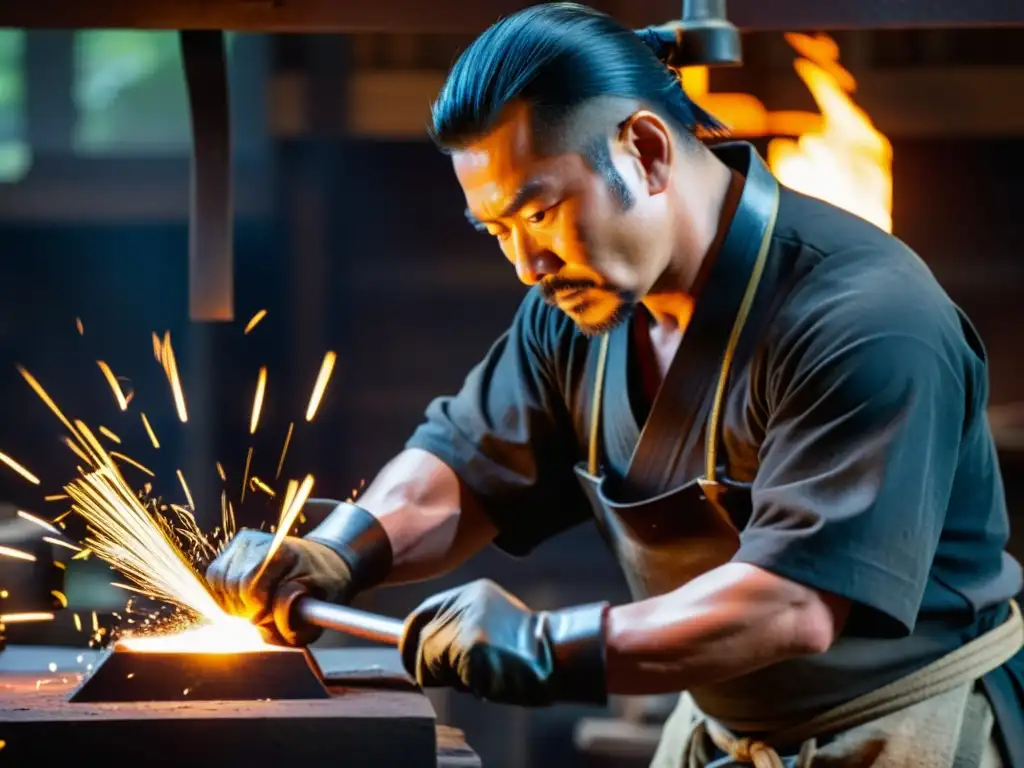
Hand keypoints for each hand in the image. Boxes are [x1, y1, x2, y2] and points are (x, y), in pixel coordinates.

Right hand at [205, 528, 352, 645]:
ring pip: (218, 581)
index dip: (256, 611)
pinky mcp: (234, 547)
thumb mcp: (320, 600)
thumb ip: (293, 615)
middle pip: (231, 585)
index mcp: (282, 552)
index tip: (267, 619)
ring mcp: (244, 542)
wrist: (323, 559)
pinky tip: (246, 599)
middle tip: (264, 614)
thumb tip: (263, 622)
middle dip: (245, 608)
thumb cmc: (323, 581)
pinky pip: (216, 577)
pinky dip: (227, 594)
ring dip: (234, 602)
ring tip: (257, 606)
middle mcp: (259, 541)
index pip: (250, 587)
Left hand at [399, 579, 609, 705]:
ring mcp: (468, 624)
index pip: (424, 612)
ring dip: (448, 677)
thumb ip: (462, 629)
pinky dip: (462, 684)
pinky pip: (443, 676)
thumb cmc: (529, 653)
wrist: (560, 658)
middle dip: (433, 665)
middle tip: (464, 674)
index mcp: (473, 593)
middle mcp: (467, 602)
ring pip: (428, 660)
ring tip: (482, 673)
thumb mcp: (493, 625)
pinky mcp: (471, 648)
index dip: (411, 636)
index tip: (408, 655)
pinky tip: (487, 679)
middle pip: (421, 640)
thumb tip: (421, 651)